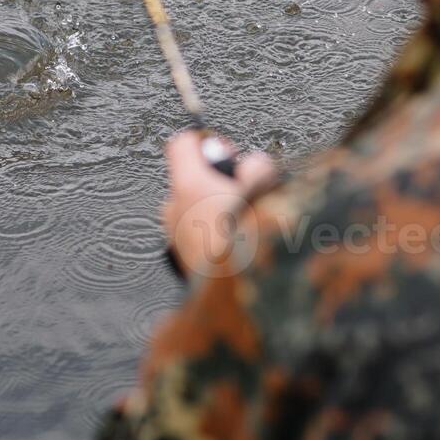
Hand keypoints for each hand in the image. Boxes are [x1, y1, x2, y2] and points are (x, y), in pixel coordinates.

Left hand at [163, 130, 276, 278]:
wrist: (235, 297)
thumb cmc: (248, 242)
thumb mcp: (264, 191)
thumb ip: (258, 168)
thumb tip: (254, 166)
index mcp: (190, 186)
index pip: (184, 143)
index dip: (207, 142)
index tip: (227, 152)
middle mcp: (174, 208)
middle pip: (190, 177)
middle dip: (217, 181)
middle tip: (244, 193)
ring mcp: (175, 236)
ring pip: (194, 208)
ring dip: (216, 209)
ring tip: (242, 226)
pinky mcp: (181, 260)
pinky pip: (195, 233)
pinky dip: (212, 234)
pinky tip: (233, 247)